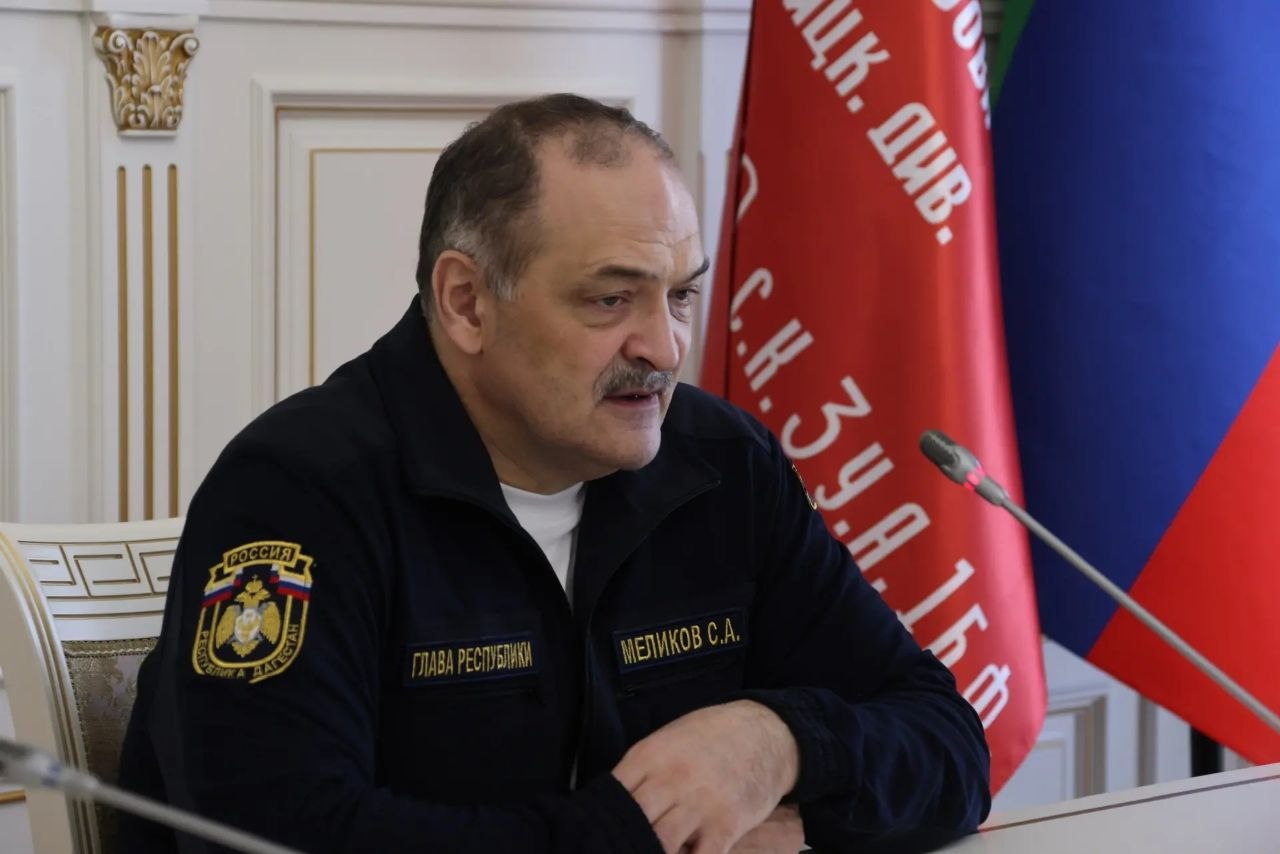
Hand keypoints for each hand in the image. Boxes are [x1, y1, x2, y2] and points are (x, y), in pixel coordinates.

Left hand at [612, 700, 799, 853]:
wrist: (766, 733)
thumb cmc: (712, 736)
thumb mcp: (670, 738)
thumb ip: (642, 770)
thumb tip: (613, 803)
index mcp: (650, 755)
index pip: (612, 795)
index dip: (603, 818)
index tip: (600, 832)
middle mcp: (671, 779)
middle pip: (632, 822)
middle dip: (624, 840)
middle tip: (622, 847)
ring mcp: (699, 803)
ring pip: (659, 844)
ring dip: (652, 851)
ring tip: (651, 851)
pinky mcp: (726, 825)